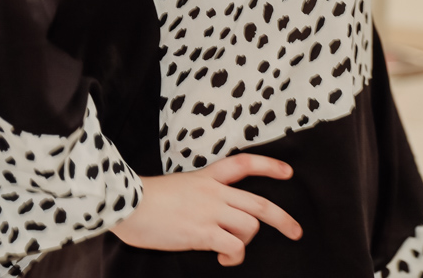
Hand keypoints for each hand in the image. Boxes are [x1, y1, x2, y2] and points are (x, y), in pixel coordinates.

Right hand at [111, 154, 301, 265]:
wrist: (126, 202)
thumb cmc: (145, 199)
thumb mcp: (178, 188)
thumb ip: (199, 197)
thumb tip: (212, 218)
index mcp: (206, 177)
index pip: (244, 164)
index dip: (269, 167)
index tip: (288, 172)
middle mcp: (213, 192)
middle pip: (260, 203)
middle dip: (283, 219)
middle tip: (296, 231)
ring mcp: (210, 211)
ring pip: (250, 226)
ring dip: (245, 241)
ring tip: (229, 248)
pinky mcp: (202, 231)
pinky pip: (234, 246)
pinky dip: (233, 255)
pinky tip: (222, 257)